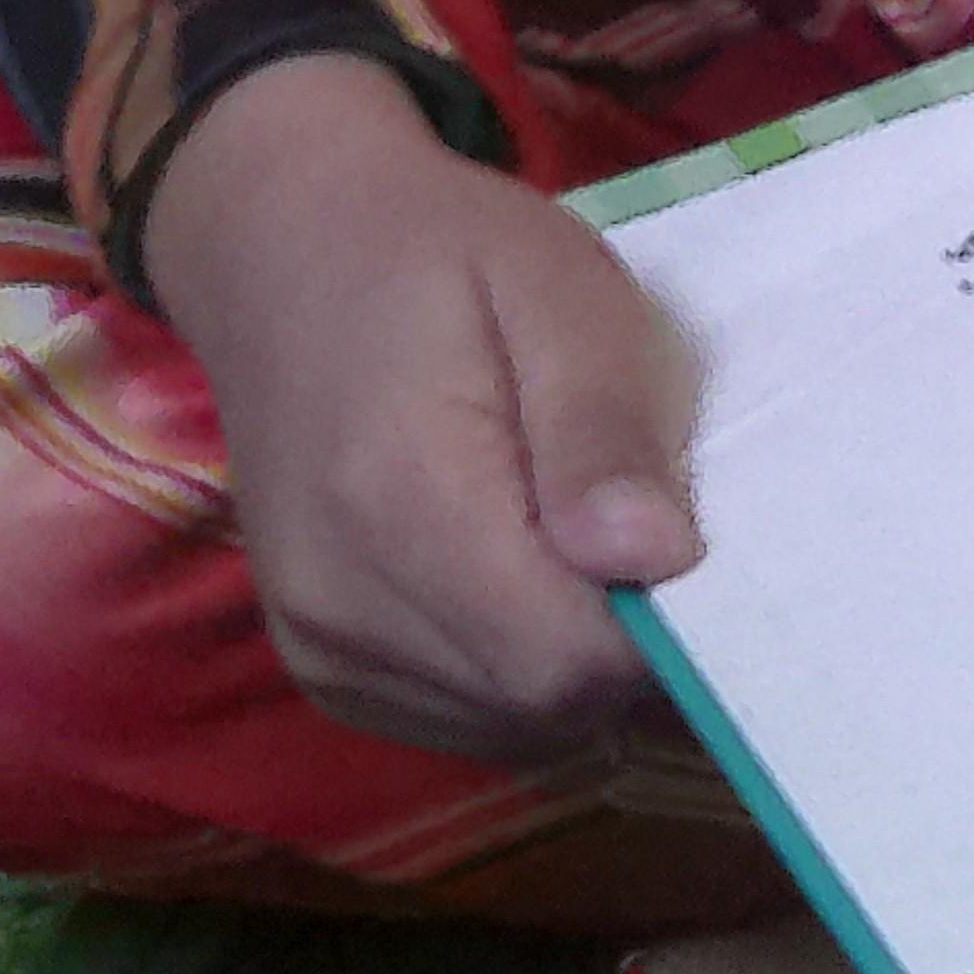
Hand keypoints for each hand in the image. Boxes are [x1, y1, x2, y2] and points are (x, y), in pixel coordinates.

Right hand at [142, 53, 702, 770]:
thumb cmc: (441, 253)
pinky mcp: (319, 669)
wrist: (284, 250)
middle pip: (542, 703)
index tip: (689, 537)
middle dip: (621, 639)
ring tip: (568, 530)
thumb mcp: (556, 286)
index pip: (570, 658)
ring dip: (567, 655)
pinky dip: (511, 665)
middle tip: (636, 517)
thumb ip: (601, 425)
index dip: (661, 625)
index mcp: (401, 504)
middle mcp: (342, 607)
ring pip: (506, 723)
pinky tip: (516, 568)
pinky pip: (458, 716)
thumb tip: (655, 557)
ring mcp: (319, 651)